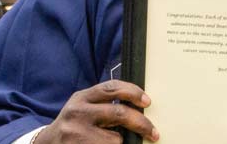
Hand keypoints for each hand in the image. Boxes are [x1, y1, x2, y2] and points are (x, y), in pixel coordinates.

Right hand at [34, 80, 157, 143]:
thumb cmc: (73, 125)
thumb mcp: (83, 107)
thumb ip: (104, 103)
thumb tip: (138, 105)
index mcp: (81, 97)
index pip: (112, 88)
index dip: (133, 92)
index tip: (147, 101)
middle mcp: (78, 112)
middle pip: (119, 113)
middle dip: (141, 123)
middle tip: (153, 132)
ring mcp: (76, 133)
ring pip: (116, 139)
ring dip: (119, 142)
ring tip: (109, 141)